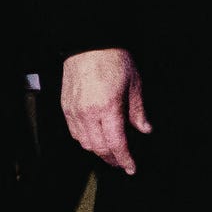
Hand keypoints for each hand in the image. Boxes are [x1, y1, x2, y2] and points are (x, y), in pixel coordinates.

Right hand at [60, 47, 150, 174]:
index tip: (131, 168)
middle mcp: (89, 113)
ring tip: (109, 152)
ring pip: (85, 143)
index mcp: (109, 107)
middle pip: (100, 148)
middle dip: (112, 159)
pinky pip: (74, 132)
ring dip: (98, 151)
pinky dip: (85, 140)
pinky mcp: (66, 106)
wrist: (89, 44)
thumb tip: (145, 128)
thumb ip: (138, 110)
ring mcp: (75, 111)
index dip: (125, 159)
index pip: (117, 143)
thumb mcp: (134, 83)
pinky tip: (94, 138)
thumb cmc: (112, 59)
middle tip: (122, 163)